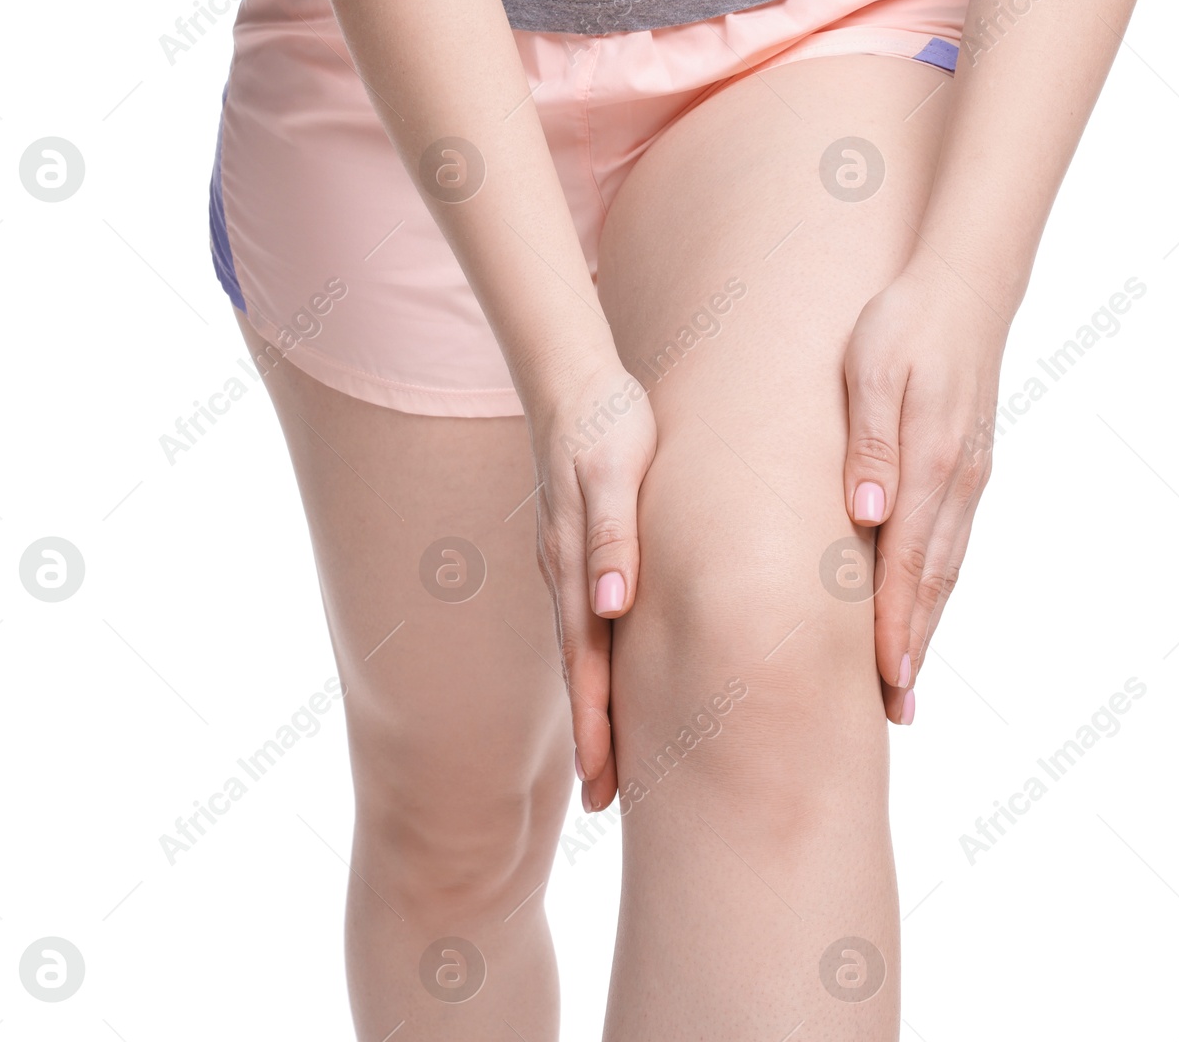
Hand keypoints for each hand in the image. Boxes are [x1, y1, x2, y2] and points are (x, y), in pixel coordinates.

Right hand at [524, 353, 657, 810]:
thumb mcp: (611, 473)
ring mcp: (568, 563)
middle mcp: (567, 575)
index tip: (602, 785)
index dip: (595, 726)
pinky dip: (595, 662)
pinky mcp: (580, 547)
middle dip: (592, 736)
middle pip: (581, 670)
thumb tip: (609, 609)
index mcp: (576, 567)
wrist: (572, 376)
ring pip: (582, 651)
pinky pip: (587, 620)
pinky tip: (608, 675)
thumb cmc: (605, 423)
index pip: (587, 664)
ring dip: (593, 705)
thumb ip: (612, 539)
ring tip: (605, 759)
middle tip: (605, 802)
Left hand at [841, 256, 1006, 724]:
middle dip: (914, 647)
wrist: (965, 287)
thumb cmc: (903, 323)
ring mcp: (968, 479)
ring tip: (905, 682)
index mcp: (930, 463)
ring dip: (927, 626)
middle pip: (933, 582)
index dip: (895, 626)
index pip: (908, 563)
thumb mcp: (873, 368)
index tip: (884, 680)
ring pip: (947, 569)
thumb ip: (870, 441)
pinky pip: (952, 544)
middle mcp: (957, 483)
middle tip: (897, 711)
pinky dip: (937, 588)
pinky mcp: (968, 470)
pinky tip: (921, 610)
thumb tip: (866, 514)